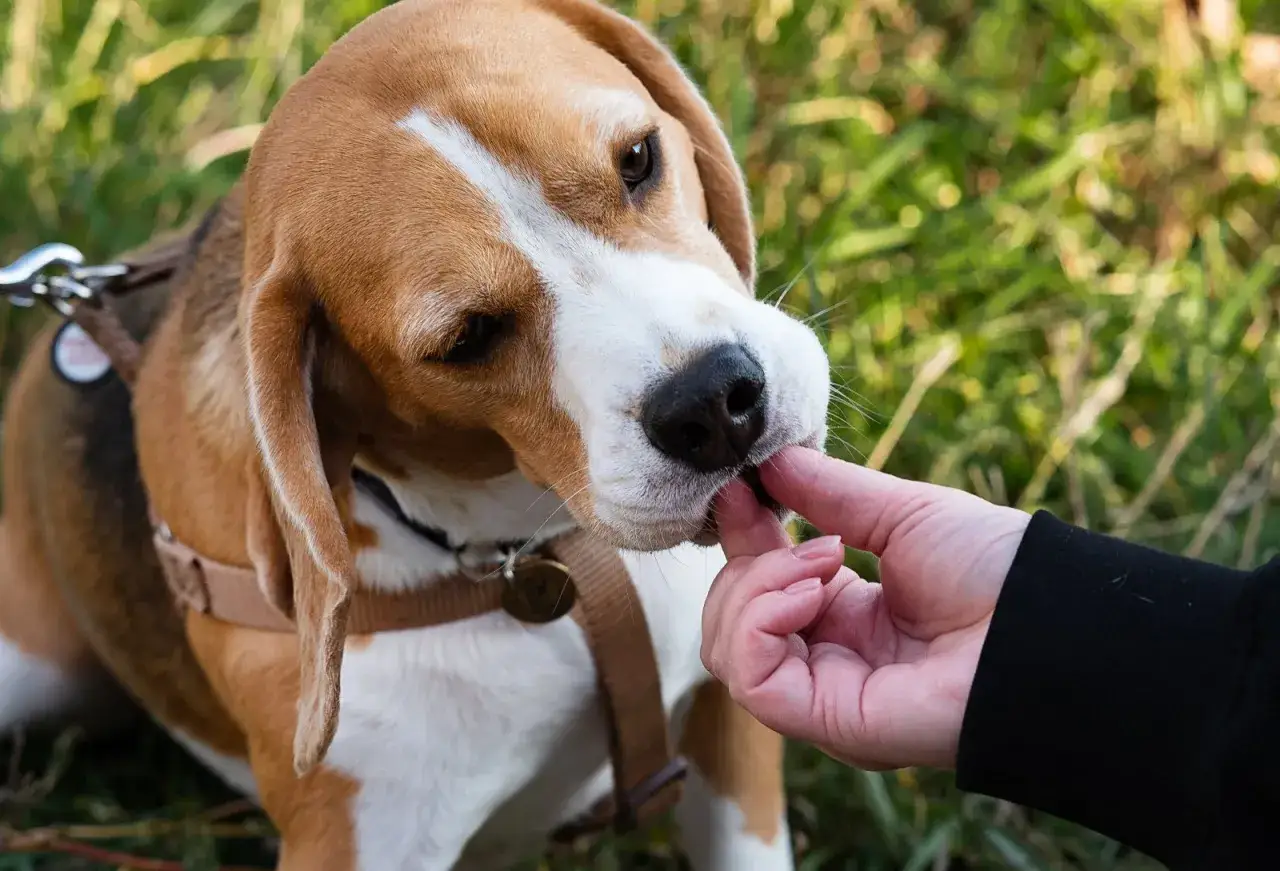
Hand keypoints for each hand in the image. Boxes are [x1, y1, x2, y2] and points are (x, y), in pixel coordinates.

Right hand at [701, 446, 1030, 769]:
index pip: (756, 583)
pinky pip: (751, 677)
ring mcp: (823, 695)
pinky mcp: (826, 719)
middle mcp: (827, 661)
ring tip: (823, 564)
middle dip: (747, 561)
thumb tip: (764, 462)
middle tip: (808, 540)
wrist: (1046, 621)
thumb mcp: (899, 513)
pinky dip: (760, 620)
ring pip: (727, 648)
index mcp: (844, 616)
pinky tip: (811, 593)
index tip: (736, 488)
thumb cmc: (993, 570)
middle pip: (729, 618)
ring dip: (756, 587)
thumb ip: (827, 493)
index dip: (740, 535)